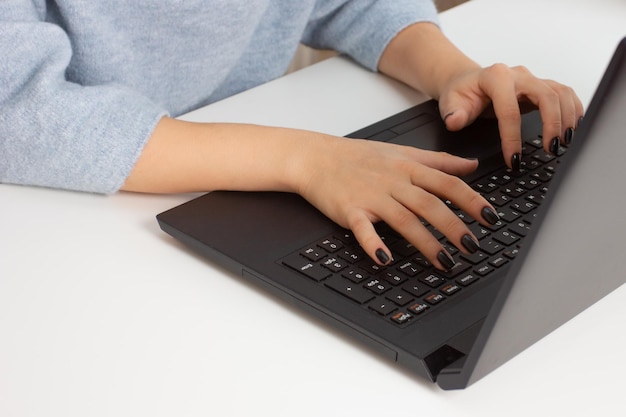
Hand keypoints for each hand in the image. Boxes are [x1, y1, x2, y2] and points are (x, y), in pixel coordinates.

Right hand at [296, 136, 499, 269]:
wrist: (318, 157)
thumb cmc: (360, 156)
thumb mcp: (403, 152)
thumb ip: (439, 161)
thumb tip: (472, 166)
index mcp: (408, 167)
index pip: (447, 183)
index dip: (472, 201)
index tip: (490, 218)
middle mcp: (393, 181)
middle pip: (430, 204)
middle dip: (454, 227)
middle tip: (474, 247)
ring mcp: (371, 196)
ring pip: (404, 220)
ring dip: (427, 243)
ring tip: (445, 262)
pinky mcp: (350, 210)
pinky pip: (364, 229)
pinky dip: (374, 244)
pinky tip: (385, 260)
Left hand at [437, 64, 583, 168]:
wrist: (467, 81)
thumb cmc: (460, 93)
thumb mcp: (450, 103)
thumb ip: (454, 113)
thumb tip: (455, 121)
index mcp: (496, 77)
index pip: (509, 110)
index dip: (512, 137)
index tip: (514, 159)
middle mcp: (518, 75)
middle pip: (546, 95)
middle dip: (552, 123)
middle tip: (550, 149)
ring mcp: (532, 80)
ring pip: (560, 93)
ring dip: (567, 118)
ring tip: (564, 143)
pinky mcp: (541, 87)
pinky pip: (564, 94)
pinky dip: (573, 110)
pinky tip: (572, 128)